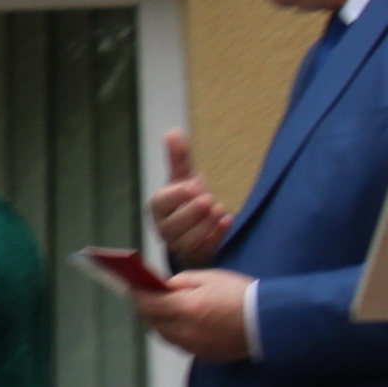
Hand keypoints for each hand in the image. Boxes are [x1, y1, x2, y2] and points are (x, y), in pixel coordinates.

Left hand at [132, 268, 257, 362]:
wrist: (270, 322)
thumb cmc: (241, 294)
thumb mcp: (210, 278)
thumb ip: (181, 283)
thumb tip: (161, 287)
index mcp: (187, 309)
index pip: (148, 304)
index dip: (137, 294)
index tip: (131, 285)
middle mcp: (186, 332)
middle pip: (153, 321)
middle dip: (147, 307)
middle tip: (146, 295)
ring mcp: (194, 347)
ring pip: (165, 335)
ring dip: (160, 321)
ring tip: (162, 307)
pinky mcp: (204, 355)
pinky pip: (180, 343)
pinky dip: (175, 332)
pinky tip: (181, 321)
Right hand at [151, 128, 230, 267]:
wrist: (200, 223)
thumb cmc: (188, 198)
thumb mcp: (184, 176)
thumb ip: (178, 156)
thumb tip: (173, 131)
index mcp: (159, 207)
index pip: (161, 203)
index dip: (176, 196)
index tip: (193, 186)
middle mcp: (164, 228)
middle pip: (173, 225)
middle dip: (191, 212)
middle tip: (209, 199)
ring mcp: (179, 244)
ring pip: (187, 241)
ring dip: (205, 226)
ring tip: (220, 209)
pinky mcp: (196, 254)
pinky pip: (204, 250)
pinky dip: (217, 236)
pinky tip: (229, 222)